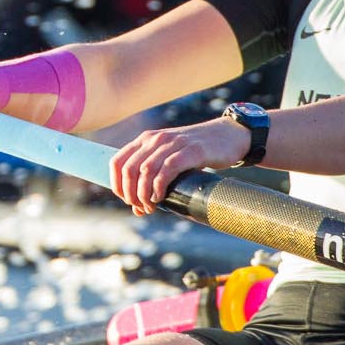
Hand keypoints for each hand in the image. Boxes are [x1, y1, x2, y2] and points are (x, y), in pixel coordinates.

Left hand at [108, 119, 249, 214]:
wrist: (228, 136)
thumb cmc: (197, 152)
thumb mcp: (170, 159)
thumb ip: (154, 179)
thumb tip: (138, 209)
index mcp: (145, 139)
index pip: (117, 162)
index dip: (117, 185)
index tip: (126, 201)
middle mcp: (155, 139)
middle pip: (129, 169)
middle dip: (130, 193)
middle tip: (141, 207)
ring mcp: (173, 143)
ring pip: (145, 170)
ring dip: (143, 193)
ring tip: (150, 206)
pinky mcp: (191, 150)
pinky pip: (168, 169)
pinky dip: (159, 186)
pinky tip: (160, 197)